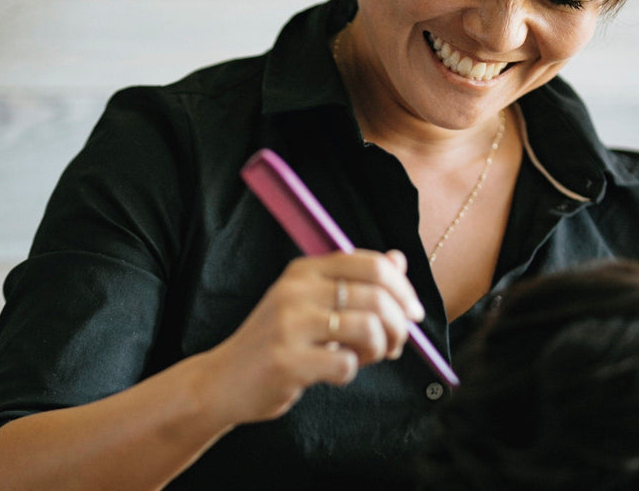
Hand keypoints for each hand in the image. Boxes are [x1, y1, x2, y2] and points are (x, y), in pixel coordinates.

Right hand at [204, 249, 424, 424]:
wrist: (225, 379)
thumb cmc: (278, 340)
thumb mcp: (312, 301)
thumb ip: (356, 281)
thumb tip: (399, 259)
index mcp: (305, 269)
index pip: (371, 264)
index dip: (403, 289)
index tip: (413, 313)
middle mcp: (296, 289)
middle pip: (376, 296)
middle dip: (399, 325)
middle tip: (396, 344)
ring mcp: (289, 323)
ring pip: (368, 328)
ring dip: (379, 349)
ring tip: (365, 357)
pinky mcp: (287, 360)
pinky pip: (346, 364)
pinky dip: (351, 372)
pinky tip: (334, 371)